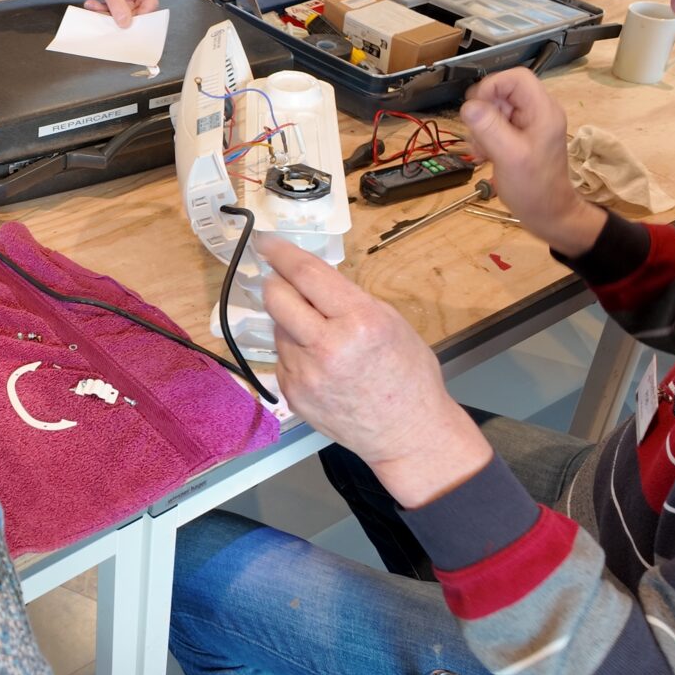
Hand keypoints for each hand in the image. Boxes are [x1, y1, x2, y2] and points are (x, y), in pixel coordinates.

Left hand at [72, 0, 158, 27]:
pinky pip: (116, 9)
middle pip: (138, 9)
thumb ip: (117, 5)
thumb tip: (126, 23)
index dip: (142, 15)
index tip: (128, 24)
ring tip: (94, 7)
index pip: (150, 2)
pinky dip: (104, 9)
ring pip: (125, 11)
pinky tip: (92, 5)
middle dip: (122, 15)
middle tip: (107, 18)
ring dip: (109, 13)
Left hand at [255, 237, 491, 507]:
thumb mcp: (390, 321)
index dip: (281, 253)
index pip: (306, 274)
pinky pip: (282, 358)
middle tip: (285, 283)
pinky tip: (321, 366)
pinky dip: (295, 352)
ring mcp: (305, 373)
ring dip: (291, 323)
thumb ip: (347, 300)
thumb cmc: (408, 374)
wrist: (407, 433)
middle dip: (277, 284)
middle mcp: (326, 346)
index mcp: (358, 320)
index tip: (266, 241)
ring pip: (278, 328)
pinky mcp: (293, 394)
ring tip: (323, 339)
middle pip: (276, 298)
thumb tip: (308, 279)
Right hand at [459, 68, 605, 255]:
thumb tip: (468, 106)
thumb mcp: (509, 157)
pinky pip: (495, 126)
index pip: (516, 78)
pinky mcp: (519, 138)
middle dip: (483, 112)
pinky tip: (485, 156)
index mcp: (543, 111)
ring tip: (483, 152)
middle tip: (479, 136)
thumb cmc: (534, 189)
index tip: (475, 109)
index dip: (491, 86)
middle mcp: (537, 113)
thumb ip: (489, 127)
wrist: (549, 215)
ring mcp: (528, 126)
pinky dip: (485, 138)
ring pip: (495, 110)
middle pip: (502, 93)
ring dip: (481, 128)